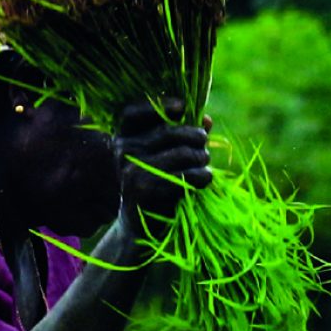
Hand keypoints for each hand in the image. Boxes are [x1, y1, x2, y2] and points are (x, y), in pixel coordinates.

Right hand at [114, 98, 211, 236]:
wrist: (141, 225)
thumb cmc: (157, 183)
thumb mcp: (163, 155)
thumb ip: (182, 134)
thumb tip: (206, 120)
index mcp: (124, 137)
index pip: (133, 112)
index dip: (158, 105)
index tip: (182, 106)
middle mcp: (124, 151)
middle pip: (169, 131)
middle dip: (196, 137)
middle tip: (205, 146)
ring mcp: (133, 171)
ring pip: (183, 153)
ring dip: (202, 158)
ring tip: (204, 164)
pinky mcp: (147, 192)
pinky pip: (186, 176)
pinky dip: (202, 176)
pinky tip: (204, 179)